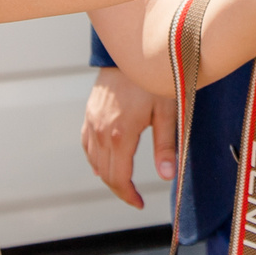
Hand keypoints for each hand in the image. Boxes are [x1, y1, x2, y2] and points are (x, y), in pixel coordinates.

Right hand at [81, 65, 177, 210]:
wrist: (128, 51)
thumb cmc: (151, 80)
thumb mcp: (167, 111)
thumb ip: (166, 146)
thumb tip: (168, 176)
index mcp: (120, 135)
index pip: (119, 178)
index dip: (128, 195)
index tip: (140, 203)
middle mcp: (101, 132)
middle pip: (105, 174)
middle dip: (120, 190)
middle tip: (135, 197)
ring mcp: (92, 123)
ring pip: (94, 161)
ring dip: (107, 176)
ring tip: (124, 182)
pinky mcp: (89, 114)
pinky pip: (86, 145)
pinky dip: (94, 159)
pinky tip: (102, 163)